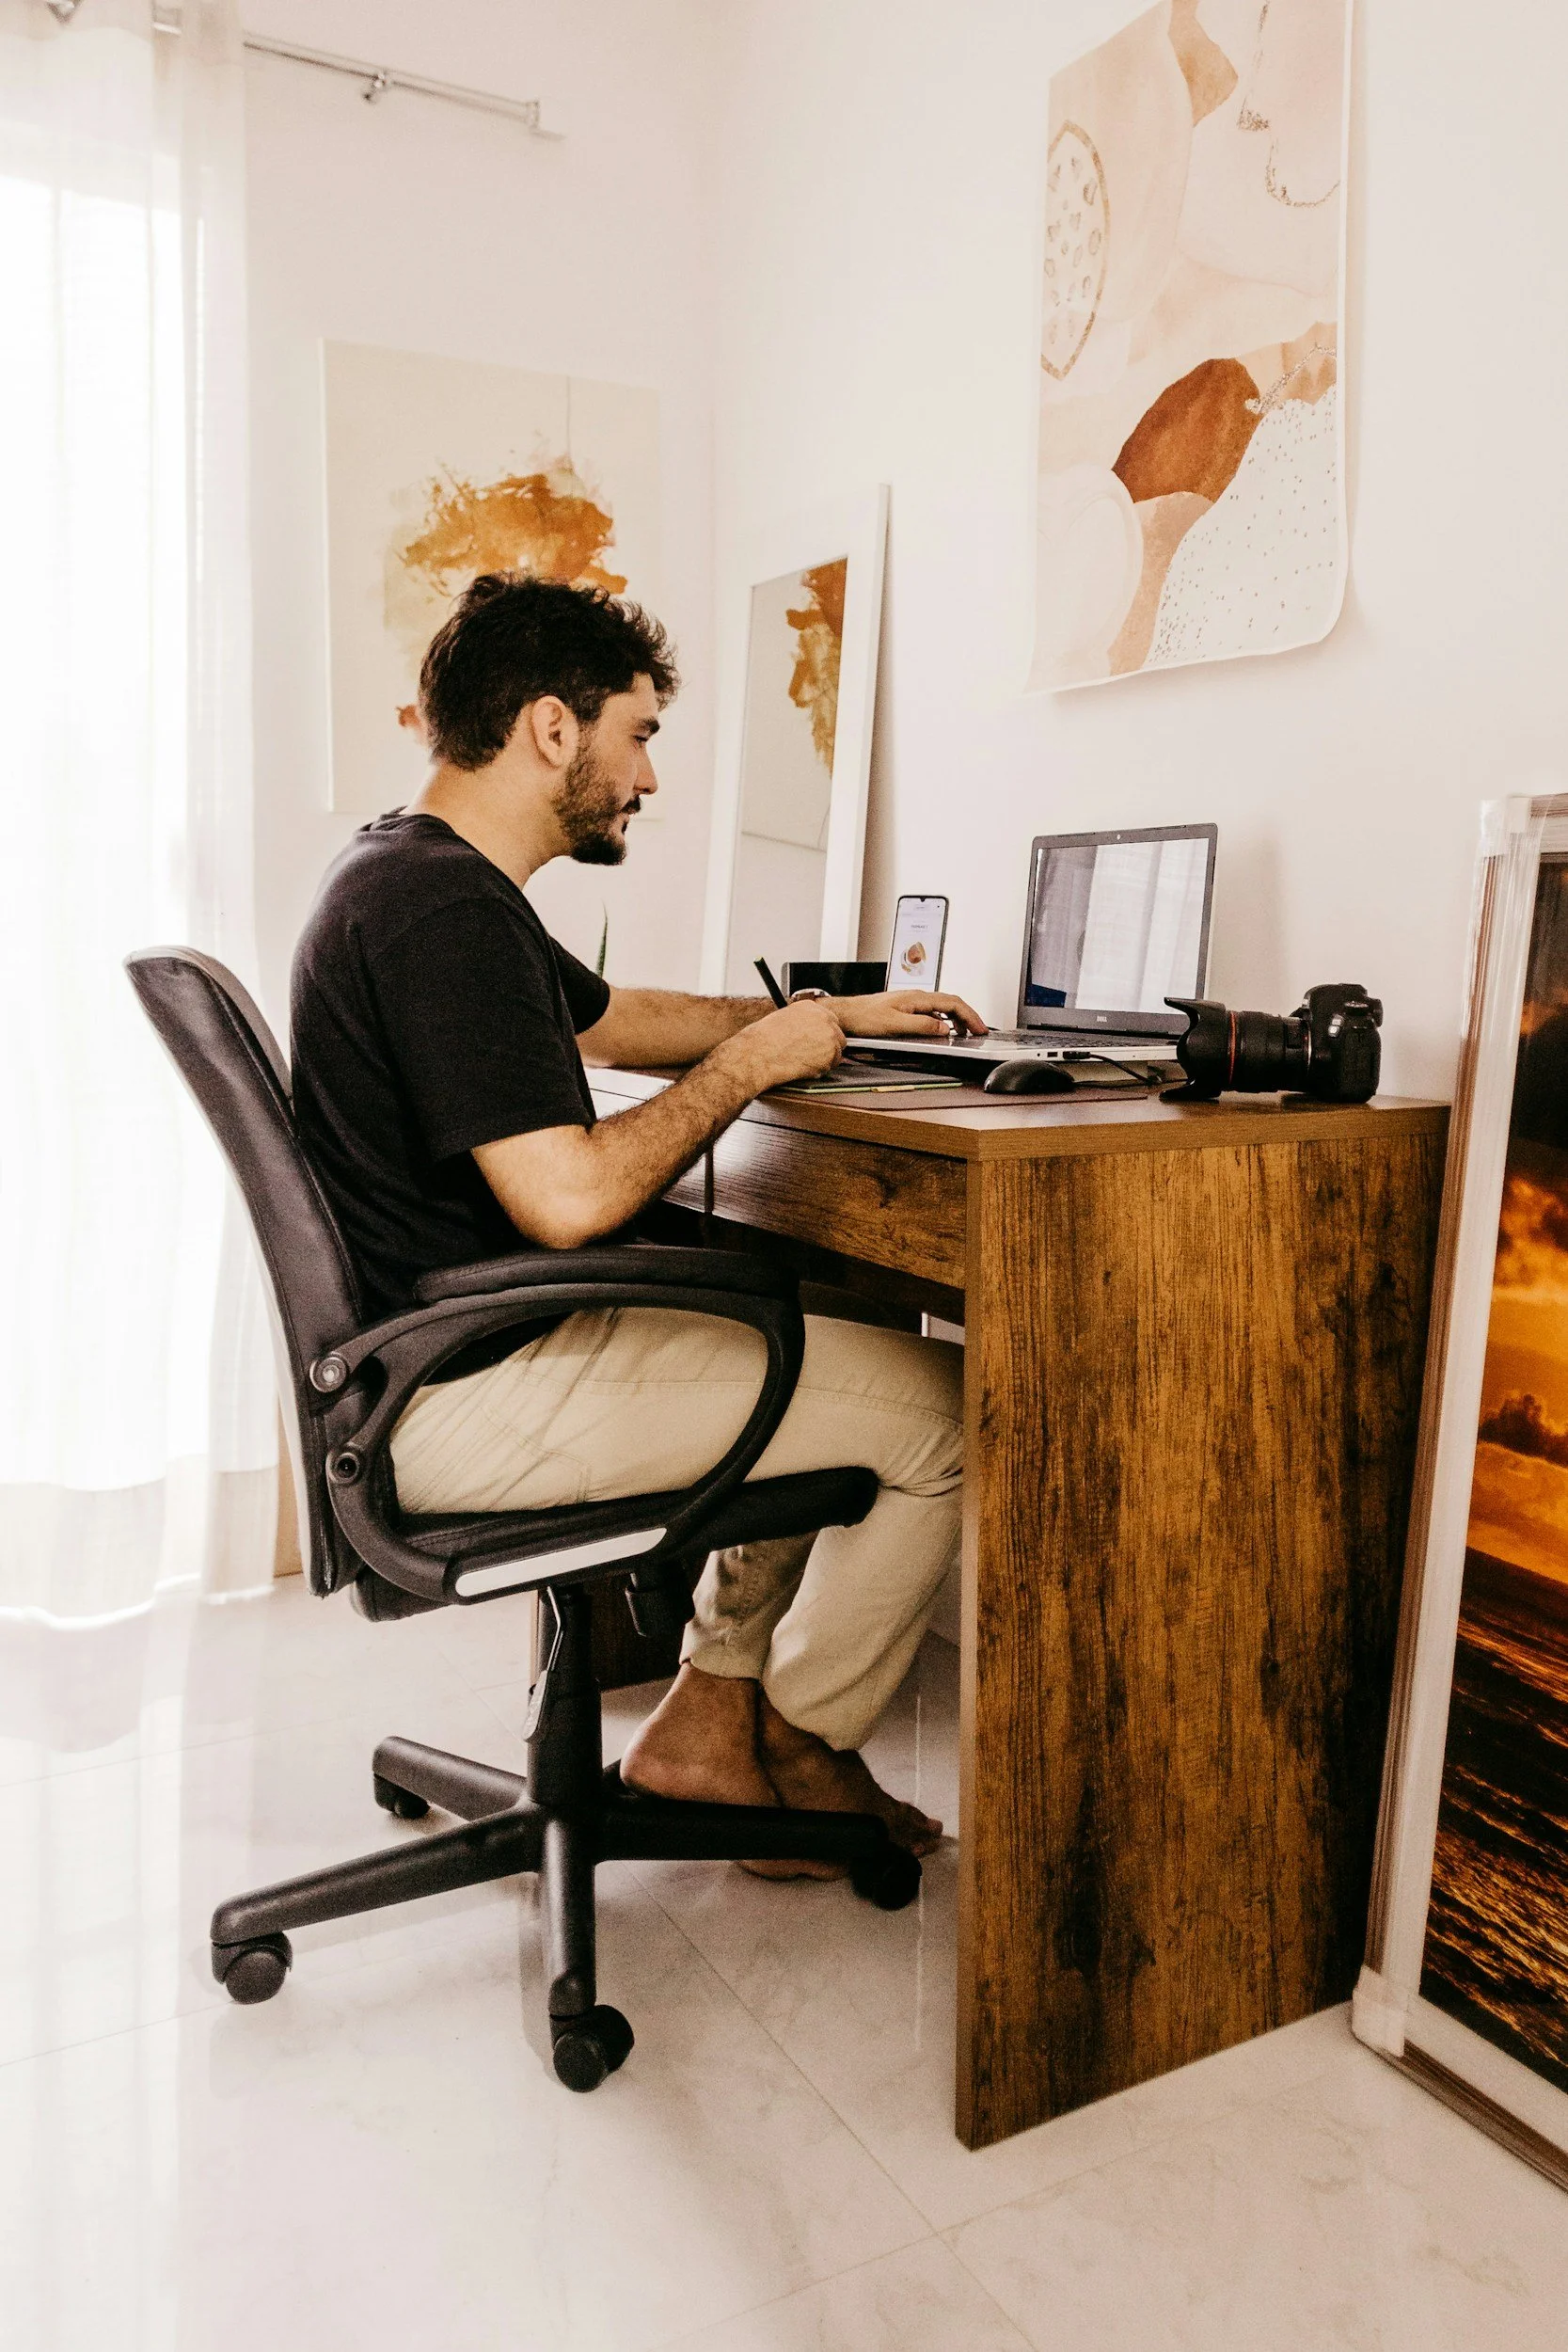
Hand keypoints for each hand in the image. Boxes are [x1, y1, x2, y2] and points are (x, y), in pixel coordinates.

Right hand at [725, 998, 845, 1093]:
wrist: (758, 1054)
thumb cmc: (763, 1040)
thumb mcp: (782, 1020)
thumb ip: (802, 1023)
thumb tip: (808, 1033)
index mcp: (811, 1007)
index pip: (830, 1020)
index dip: (823, 1035)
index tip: (817, 1043)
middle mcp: (823, 1018)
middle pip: (837, 1036)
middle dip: (827, 1048)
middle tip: (811, 1056)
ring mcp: (829, 1035)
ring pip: (837, 1052)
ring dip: (824, 1060)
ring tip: (803, 1062)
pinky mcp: (830, 1054)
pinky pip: (831, 1066)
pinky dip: (820, 1071)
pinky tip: (803, 1067)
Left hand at [831, 989, 987, 1039]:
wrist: (846, 1014)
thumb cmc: (864, 1018)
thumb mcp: (895, 1024)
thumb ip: (922, 1025)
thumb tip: (944, 1029)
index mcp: (917, 998)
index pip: (952, 1003)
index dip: (970, 1016)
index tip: (980, 1028)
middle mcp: (916, 997)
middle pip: (951, 1002)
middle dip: (969, 1016)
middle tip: (979, 1031)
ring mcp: (912, 1002)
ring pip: (943, 1006)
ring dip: (958, 1018)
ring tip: (966, 1032)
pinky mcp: (906, 1008)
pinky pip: (933, 1011)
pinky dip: (945, 1020)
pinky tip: (943, 1029)